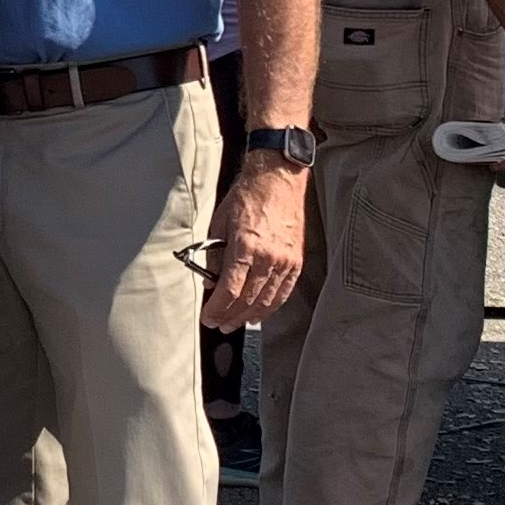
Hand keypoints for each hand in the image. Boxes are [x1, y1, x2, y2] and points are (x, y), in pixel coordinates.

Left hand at [200, 153, 304, 329]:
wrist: (277, 180)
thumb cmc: (246, 197)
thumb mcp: (219, 223)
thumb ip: (214, 255)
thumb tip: (211, 282)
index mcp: (246, 247)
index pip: (229, 290)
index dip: (217, 309)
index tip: (208, 317)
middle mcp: (268, 258)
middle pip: (248, 300)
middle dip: (230, 316)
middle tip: (218, 324)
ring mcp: (285, 261)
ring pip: (267, 300)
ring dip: (249, 316)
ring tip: (235, 323)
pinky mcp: (296, 261)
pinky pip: (284, 292)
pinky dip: (271, 306)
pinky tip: (259, 312)